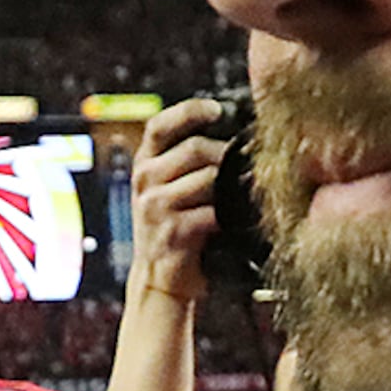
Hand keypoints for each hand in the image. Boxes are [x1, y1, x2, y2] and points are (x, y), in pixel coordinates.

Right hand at [126, 95, 233, 307]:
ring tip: (244, 195)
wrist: (161, 280)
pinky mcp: (171, 232)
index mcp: (144, 163)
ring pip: (207, 179)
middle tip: (246, 167)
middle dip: (225, 155)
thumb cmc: (177, 230)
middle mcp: (144, 180)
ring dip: (231, 188)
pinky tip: (236, 220)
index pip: (160, 125)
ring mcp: (154, 206)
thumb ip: (191, 165)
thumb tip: (236, 142)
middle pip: (194, 149)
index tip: (217, 109)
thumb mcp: (173, 189)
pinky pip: (211, 212)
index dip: (188, 111)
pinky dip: (230, 216)